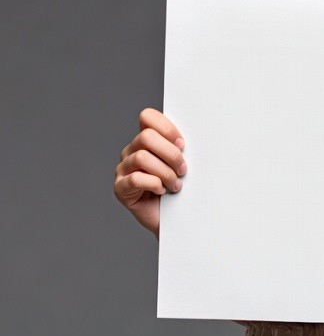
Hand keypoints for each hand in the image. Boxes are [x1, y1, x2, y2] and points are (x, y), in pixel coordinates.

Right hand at [114, 108, 186, 237]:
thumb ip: (181, 146)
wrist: (176, 219)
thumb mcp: (184, 162)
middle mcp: (131, 151)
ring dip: (165, 172)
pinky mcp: (120, 188)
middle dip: (171, 153)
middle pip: (146, 137)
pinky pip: (135, 178)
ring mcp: (123, 169)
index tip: (182, 144)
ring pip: (142, 157)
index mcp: (146, 139)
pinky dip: (154, 184)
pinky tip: (162, 191)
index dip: (166, 127)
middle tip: (183, 170)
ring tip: (176, 185)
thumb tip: (191, 135)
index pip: (147, 116)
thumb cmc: (182, 188)